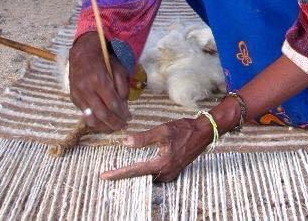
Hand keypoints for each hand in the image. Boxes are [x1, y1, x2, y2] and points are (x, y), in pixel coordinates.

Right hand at [69, 32, 131, 131]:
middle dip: (115, 123)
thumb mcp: (118, 68)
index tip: (129, 118)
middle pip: (102, 114)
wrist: (82, 54)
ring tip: (113, 129)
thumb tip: (124, 106)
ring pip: (91, 118)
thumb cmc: (104, 60)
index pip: (113, 103)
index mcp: (99, 80)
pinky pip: (84, 114)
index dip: (122, 113)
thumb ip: (123, 87)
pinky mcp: (74, 98)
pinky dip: (94, 121)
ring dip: (103, 127)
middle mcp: (87, 89)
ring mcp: (78, 95)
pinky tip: (102, 123)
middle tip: (123, 126)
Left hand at [99, 117, 213, 181]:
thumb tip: (125, 142)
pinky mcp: (174, 171)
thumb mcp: (162, 131)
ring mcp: (171, 173)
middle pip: (140, 177)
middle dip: (125, 176)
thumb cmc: (184, 129)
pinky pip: (155, 175)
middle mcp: (166, 172)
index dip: (118, 173)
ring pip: (148, 177)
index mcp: (161, 163)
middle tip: (109, 174)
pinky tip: (139, 167)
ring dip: (135, 174)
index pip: (135, 171)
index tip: (104, 176)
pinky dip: (145, 172)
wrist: (203, 132)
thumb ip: (143, 138)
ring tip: (121, 170)